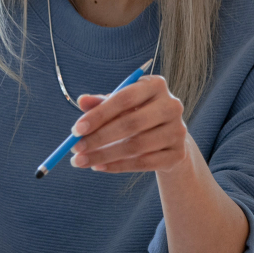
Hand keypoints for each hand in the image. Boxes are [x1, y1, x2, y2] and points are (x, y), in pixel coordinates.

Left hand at [70, 74, 188, 173]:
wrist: (166, 136)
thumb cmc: (136, 114)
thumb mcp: (118, 105)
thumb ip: (100, 103)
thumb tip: (82, 100)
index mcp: (155, 85)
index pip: (124, 98)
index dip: (99, 115)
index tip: (76, 130)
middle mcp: (171, 105)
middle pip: (131, 124)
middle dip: (98, 138)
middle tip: (75, 149)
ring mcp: (178, 131)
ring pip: (136, 146)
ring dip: (104, 155)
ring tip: (81, 160)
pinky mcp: (178, 154)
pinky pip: (144, 163)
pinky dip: (118, 166)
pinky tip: (99, 167)